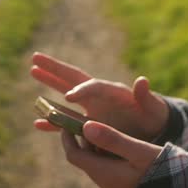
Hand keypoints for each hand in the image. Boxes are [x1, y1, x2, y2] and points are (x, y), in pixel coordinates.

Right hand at [29, 51, 168, 141]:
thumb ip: (146, 97)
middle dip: (55, 69)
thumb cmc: (154, 117)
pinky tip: (37, 123)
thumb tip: (142, 80)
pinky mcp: (88, 123)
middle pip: (72, 79)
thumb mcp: (153, 109)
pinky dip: (52, 122)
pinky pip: (66, 122)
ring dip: (49, 85)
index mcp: (113, 91)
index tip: (69, 96)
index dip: (81, 90)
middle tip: (35, 57)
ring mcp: (91, 108)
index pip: (93, 86)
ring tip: (32, 71)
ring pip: (64, 96)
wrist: (153, 129)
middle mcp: (99, 96)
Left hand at [61, 121, 164, 187]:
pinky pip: (114, 180)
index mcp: (105, 175)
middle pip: (88, 163)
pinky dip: (114, 166)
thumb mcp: (139, 152)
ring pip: (102, 171)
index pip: (74, 156)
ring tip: (115, 137)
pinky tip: (129, 157)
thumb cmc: (165, 174)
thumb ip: (113, 139)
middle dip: (87, 143)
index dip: (68, 138)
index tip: (67, 122)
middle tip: (94, 124)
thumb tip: (86, 126)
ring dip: (102, 155)